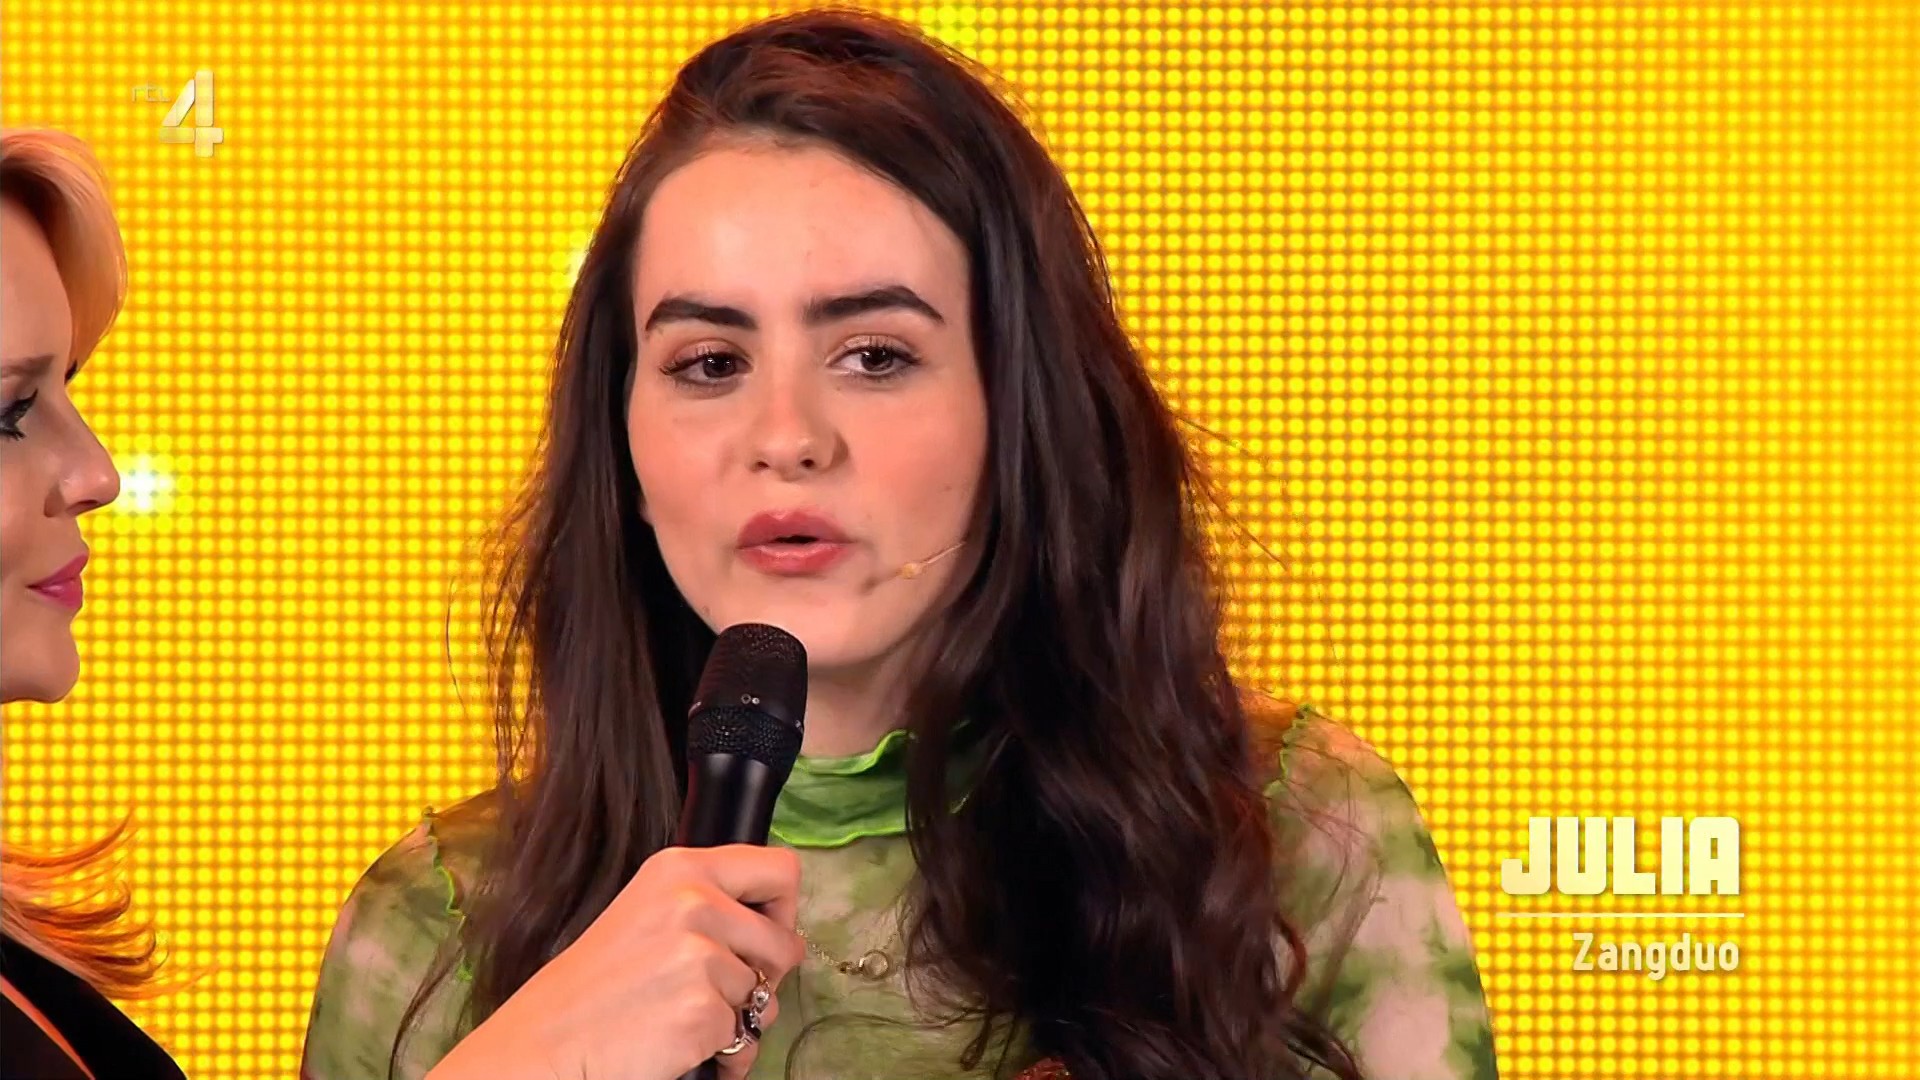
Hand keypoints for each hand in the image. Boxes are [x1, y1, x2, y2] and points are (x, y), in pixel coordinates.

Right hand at [426, 844, 804, 1079]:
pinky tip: (680, 1043)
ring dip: (739, 1017)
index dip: (783, 909)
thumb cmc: (597, 985)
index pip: (780, 870)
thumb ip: (709, 904)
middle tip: (720, 989)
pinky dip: (723, 1052)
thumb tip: (778, 927)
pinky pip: (744, 1038)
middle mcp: (695, 902)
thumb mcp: (649, 911)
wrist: (547, 1040)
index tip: (763, 934)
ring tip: (683, 1016)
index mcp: (682, 869)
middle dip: (767, 975)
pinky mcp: (702, 1010)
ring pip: (767, 995)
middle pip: (786, 941)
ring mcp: (700, 956)